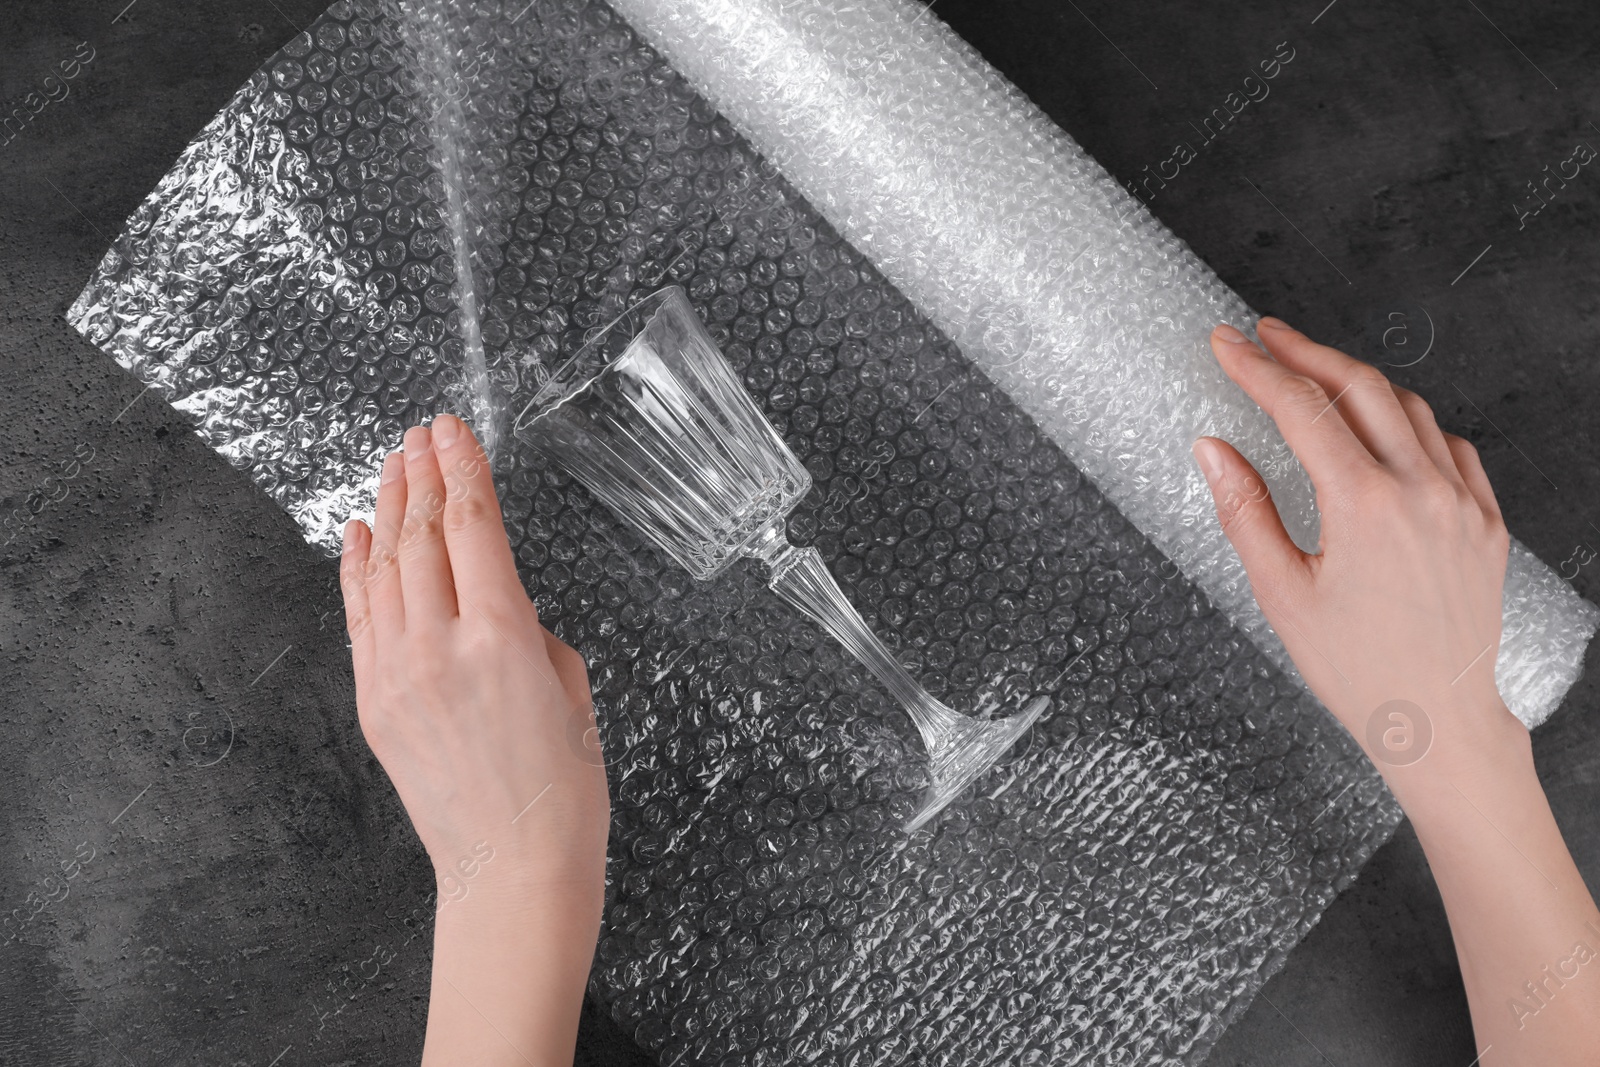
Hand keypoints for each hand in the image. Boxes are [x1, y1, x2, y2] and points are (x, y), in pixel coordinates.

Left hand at [339, 414, 608, 908]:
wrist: (513, 869)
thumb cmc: (563, 790)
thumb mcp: (572, 688)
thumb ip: (529, 629)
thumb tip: (495, 602)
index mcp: (503, 637)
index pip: (474, 526)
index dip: (463, 467)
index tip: (453, 429)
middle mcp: (440, 647)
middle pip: (423, 536)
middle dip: (422, 475)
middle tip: (421, 434)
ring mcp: (397, 675)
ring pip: (385, 569)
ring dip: (390, 510)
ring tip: (394, 466)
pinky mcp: (374, 704)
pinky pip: (359, 618)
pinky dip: (357, 569)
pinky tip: (358, 532)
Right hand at [1194, 316, 1521, 788]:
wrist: (1439, 722)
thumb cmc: (1357, 671)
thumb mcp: (1282, 593)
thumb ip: (1245, 511)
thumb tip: (1214, 450)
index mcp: (1364, 505)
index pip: (1301, 408)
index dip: (1257, 367)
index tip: (1226, 342)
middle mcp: (1421, 490)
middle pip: (1360, 387)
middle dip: (1306, 352)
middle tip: (1264, 335)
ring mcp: (1462, 501)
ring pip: (1410, 407)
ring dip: (1357, 381)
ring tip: (1315, 372)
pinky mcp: (1486, 520)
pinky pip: (1450, 444)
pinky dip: (1409, 421)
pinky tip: (1383, 426)